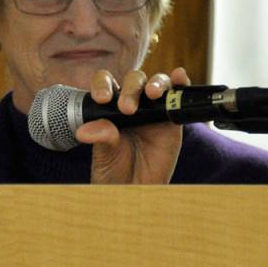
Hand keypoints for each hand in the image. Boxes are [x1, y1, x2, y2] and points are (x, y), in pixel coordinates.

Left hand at [75, 67, 190, 184]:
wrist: (135, 190)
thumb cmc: (115, 171)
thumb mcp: (104, 155)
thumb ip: (100, 139)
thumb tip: (86, 130)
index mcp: (109, 107)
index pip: (106, 83)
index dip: (103, 85)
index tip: (102, 98)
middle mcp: (132, 103)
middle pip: (133, 80)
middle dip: (131, 90)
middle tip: (126, 109)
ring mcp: (153, 109)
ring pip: (157, 83)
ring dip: (156, 83)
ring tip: (152, 93)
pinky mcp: (172, 119)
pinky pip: (178, 96)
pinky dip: (180, 83)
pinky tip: (179, 76)